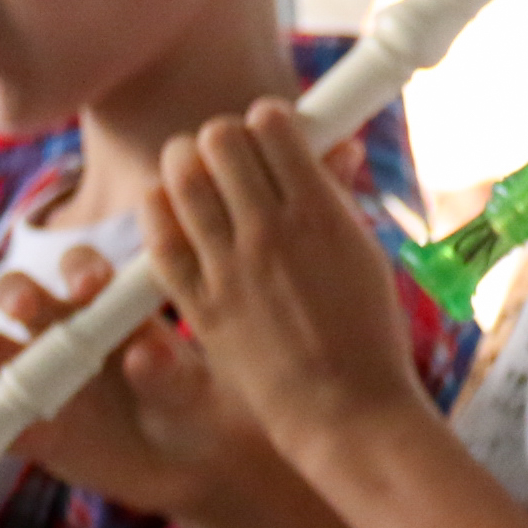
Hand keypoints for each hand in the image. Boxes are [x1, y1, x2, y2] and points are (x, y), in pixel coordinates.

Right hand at [0, 247, 259, 518]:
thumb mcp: (190, 391)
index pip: (84, 271)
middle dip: (16, 293)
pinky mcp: (27, 427)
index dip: (80, 270)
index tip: (88, 286)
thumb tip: (144, 351)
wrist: (188, 466)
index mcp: (108, 311)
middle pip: (23, 296)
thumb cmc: (193, 408)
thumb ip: (169, 371)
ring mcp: (38, 379)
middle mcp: (62, 335)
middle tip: (26, 306)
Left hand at [146, 104, 430, 454]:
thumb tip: (333, 145)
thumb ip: (336, 197)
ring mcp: (228, 267)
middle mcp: (270, 232)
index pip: (272, 127)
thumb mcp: (364, 254)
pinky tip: (176, 214)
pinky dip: (161, 213)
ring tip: (197, 174)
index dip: (267, 119)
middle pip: (218, 143)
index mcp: (321, 214)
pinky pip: (159, 237)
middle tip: (230, 152)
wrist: (344, 408)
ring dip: (184, 164)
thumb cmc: (368, 332)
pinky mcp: (198, 301)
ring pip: (179, 180)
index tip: (271, 129)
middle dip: (221, 137)